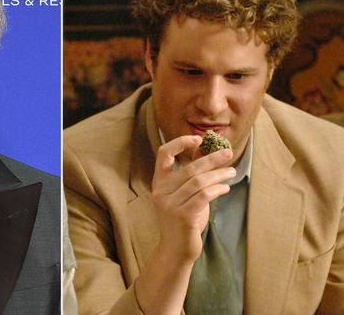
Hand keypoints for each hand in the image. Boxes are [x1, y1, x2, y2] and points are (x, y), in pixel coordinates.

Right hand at [151, 135, 235, 263]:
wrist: (175, 250)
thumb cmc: (183, 220)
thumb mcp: (185, 195)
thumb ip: (191, 176)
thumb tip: (205, 152)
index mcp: (159, 183)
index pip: (163, 154)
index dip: (180, 143)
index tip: (198, 139)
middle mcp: (161, 192)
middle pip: (189, 168)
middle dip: (211, 158)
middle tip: (228, 152)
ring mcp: (170, 205)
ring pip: (199, 182)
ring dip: (219, 175)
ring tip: (231, 172)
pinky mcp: (182, 217)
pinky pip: (204, 196)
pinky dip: (217, 189)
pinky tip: (226, 188)